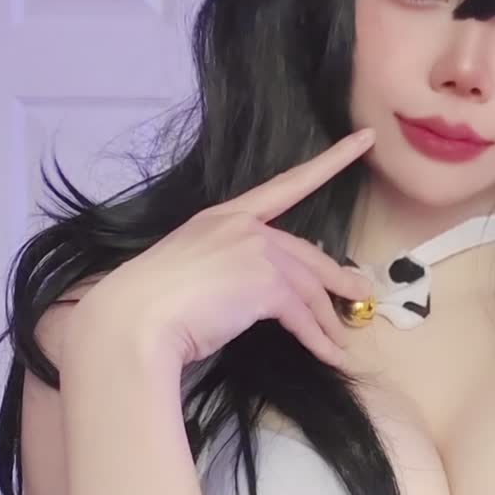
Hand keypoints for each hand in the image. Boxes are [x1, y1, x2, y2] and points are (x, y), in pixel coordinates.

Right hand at [68, 127, 376, 371]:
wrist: (132, 321)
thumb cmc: (149, 304)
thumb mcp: (191, 270)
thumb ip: (226, 269)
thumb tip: (250, 294)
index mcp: (222, 216)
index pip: (285, 185)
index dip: (330, 161)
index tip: (362, 141)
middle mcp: (243, 227)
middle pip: (306, 254)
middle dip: (336, 278)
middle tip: (358, 292)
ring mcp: (255, 252)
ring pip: (309, 288)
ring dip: (328, 320)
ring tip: (342, 339)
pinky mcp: (265, 285)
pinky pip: (302, 315)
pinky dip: (318, 338)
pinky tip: (328, 353)